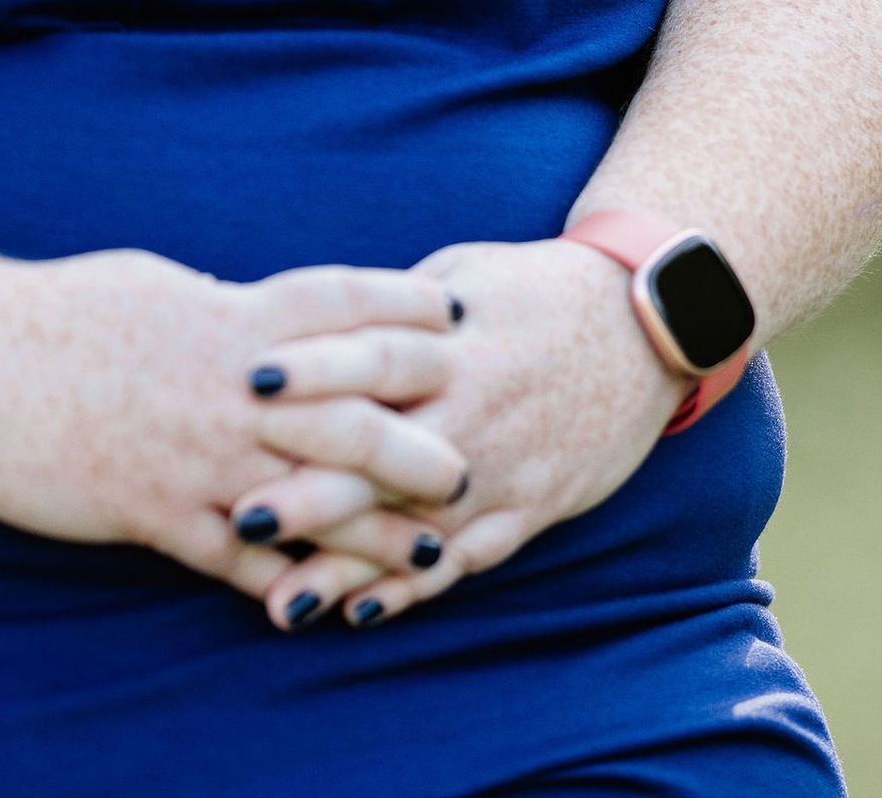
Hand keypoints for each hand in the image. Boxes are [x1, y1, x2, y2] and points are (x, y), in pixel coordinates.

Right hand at [0, 249, 468, 596]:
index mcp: (226, 317)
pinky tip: (321, 607)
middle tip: (468, 467)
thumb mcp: (152, 286)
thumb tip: (259, 310)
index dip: (401, 312)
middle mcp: (226, 388)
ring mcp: (194, 457)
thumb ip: (218, 306)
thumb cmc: (61, 312)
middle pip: (348, 412)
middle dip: (417, 442)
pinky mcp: (154, 513)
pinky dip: (285, 584)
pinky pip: (236, 560)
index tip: (454, 325)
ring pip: (311, 499)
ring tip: (430, 555)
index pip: (337, 306)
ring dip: (376, 531)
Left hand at [243, 237, 687, 629]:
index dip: (315, 367)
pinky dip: (416, 587)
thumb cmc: (530, 290)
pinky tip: (363, 611)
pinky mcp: (531, 507)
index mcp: (454, 340)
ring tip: (285, 603)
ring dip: (353, 566)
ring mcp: (504, 466)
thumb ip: (389, 309)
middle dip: (315, 491)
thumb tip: (301, 320)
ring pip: (419, 524)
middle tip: (243, 518)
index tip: (249, 382)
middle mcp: (475, 406)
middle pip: (387, 453)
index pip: (376, 353)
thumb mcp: (460, 274)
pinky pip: (469, 555)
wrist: (642, 325)